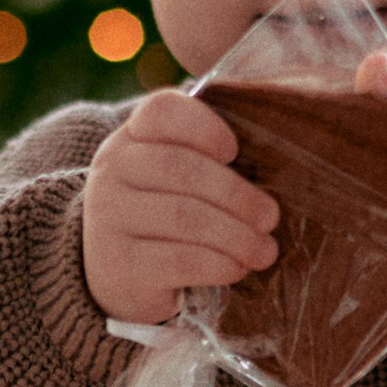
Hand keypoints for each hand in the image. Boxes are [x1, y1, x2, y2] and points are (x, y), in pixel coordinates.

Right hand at [81, 89, 277, 328]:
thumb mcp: (173, 178)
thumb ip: (208, 159)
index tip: (235, 153)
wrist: (115, 275)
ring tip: (264, 251)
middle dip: (237, 195)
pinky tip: (236, 269)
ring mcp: (108, 216)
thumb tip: (278, 163)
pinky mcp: (118, 264)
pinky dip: (219, 264)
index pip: (162, 111)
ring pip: (185, 217)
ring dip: (237, 236)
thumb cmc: (163, 218)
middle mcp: (112, 170)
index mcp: (132, 138)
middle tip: (270, 218)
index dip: (205, 127)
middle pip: (182, 168)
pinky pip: (181, 260)